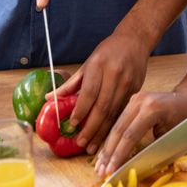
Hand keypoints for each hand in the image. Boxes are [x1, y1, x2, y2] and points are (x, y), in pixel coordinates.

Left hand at [47, 30, 149, 153]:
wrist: (135, 40)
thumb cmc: (108, 51)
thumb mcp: (88, 63)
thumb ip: (71, 83)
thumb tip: (49, 99)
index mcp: (99, 65)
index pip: (89, 92)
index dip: (81, 110)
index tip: (72, 125)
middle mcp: (115, 74)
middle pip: (103, 105)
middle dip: (91, 127)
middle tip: (81, 142)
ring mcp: (128, 82)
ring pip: (115, 111)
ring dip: (103, 131)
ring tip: (93, 146)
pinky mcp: (137, 88)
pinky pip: (123, 110)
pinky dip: (114, 124)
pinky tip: (107, 136)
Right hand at [93, 88, 186, 177]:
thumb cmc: (184, 120)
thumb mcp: (170, 136)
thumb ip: (151, 149)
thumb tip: (130, 167)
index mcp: (151, 109)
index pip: (130, 136)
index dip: (119, 155)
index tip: (110, 172)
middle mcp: (140, 101)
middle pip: (119, 131)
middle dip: (108, 154)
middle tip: (100, 173)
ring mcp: (134, 99)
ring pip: (115, 127)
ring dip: (107, 148)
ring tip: (99, 167)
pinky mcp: (131, 101)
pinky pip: (119, 122)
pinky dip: (112, 139)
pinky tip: (104, 153)